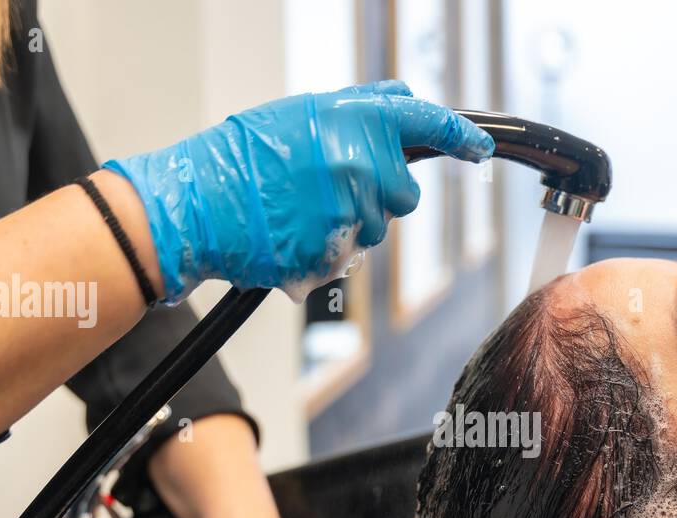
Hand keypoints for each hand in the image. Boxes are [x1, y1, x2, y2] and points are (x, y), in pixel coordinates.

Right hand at [103, 80, 493, 301]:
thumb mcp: (302, 112)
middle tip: (334, 187)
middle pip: (406, 194)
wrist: (197, 201)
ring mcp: (350, 211)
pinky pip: (351, 255)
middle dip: (382, 195)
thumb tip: (402, 101)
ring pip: (378, 228)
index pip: (427, 122)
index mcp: (355, 120)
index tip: (479, 147)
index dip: (460, 137)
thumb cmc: (242, 156)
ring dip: (352, 224)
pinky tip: (296, 231)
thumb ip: (359, 109)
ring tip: (302, 209)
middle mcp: (361, 163)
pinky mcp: (337, 252)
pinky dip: (330, 248)